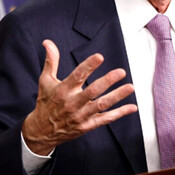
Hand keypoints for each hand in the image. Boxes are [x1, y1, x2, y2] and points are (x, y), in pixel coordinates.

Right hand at [22, 39, 137, 154]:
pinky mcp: (87, 126)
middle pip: (93, 91)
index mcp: (62, 90)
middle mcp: (72, 103)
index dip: (88, 66)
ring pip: (102, 105)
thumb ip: (51, 61)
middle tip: (121, 72)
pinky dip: (119, 114)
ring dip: (117, 96)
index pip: (77, 76)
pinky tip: (132, 107)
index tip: (99, 57)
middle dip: (108, 81)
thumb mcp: (45, 81)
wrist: (42, 131)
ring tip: (130, 87)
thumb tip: (48, 42)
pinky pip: (105, 119)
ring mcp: (81, 115)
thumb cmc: (45, 103)